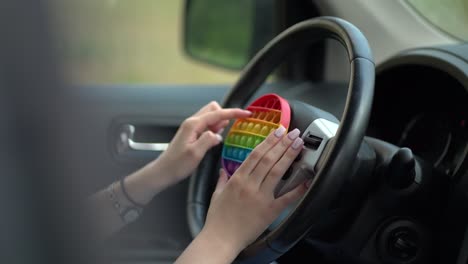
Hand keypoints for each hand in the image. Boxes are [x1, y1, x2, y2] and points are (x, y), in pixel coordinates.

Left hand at [155, 101, 250, 183]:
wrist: (163, 171)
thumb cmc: (177, 164)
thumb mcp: (195, 153)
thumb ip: (208, 140)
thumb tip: (218, 134)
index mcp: (193, 125)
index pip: (217, 113)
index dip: (233, 113)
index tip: (247, 114)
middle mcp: (192, 122)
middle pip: (213, 109)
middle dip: (223, 116)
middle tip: (223, 132)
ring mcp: (191, 127)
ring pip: (210, 116)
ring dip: (218, 123)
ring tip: (216, 139)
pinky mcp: (192, 133)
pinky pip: (207, 124)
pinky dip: (213, 129)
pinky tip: (213, 140)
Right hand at [201, 126, 307, 254]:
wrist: (220, 239)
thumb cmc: (217, 218)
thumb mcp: (216, 195)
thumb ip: (221, 180)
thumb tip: (223, 170)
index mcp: (237, 179)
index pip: (255, 155)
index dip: (268, 141)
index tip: (278, 131)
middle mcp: (250, 184)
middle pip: (269, 159)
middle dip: (282, 144)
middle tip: (293, 133)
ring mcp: (261, 197)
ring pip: (277, 171)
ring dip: (289, 156)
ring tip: (298, 144)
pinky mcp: (269, 210)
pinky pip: (286, 198)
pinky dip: (298, 188)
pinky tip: (307, 179)